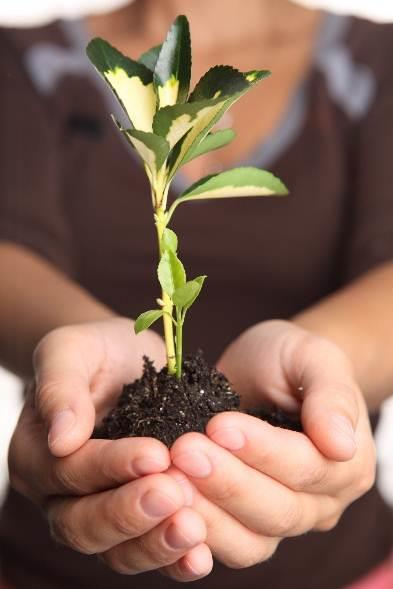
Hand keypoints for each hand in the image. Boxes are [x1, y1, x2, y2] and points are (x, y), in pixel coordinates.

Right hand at [9, 318, 212, 580]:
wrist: (124, 360)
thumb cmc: (96, 352)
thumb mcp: (71, 350)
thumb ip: (60, 386)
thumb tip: (61, 437)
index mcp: (38, 455)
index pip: (70, 472)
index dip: (112, 467)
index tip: (157, 454)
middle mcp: (60, 496)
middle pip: (85, 524)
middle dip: (131, 512)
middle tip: (175, 494)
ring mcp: (98, 514)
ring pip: (116, 552)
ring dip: (155, 544)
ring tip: (193, 529)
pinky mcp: (136, 521)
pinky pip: (147, 552)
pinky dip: (172, 560)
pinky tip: (200, 556)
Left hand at [166, 320, 375, 570]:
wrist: (264, 369)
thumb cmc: (290, 358)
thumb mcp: (313, 357)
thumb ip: (332, 396)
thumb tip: (341, 445)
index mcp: (347, 462)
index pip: (307, 466)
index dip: (262, 451)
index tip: (219, 426)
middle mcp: (321, 502)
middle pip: (278, 510)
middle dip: (227, 482)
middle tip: (183, 450)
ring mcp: (284, 519)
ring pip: (251, 540)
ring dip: (207, 512)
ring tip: (168, 478)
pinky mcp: (246, 524)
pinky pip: (226, 545)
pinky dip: (196, 532)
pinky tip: (166, 504)